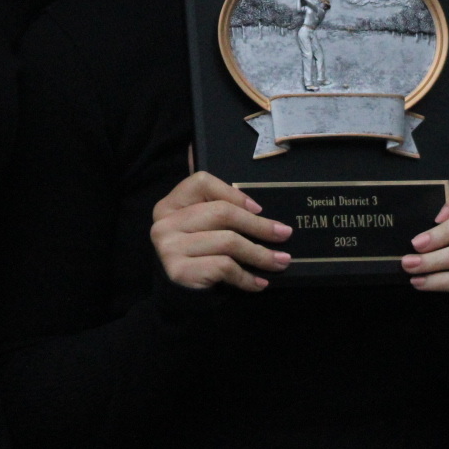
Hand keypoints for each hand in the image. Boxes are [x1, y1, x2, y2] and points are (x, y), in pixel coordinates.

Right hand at [150, 171, 291, 291]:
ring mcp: (168, 247)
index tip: (259, 208)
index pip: (202, 182)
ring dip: (261, 254)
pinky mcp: (178, 271)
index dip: (234, 192)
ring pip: (228, 242)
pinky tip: (259, 282)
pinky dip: (247, 277)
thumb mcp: (200, 226)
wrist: (179, 300)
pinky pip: (224, 267)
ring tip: (281, 262)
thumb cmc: (197, 256)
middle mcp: (163, 222)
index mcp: (169, 204)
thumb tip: (194, 148)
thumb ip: (206, 198)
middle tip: (284, 235)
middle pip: (221, 213)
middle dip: (259, 225)